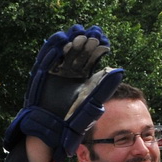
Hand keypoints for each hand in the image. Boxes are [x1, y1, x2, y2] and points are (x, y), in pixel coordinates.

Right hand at [2, 24, 124, 155]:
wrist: (51, 129)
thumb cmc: (73, 119)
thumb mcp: (92, 102)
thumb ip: (105, 87)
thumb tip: (120, 70)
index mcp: (85, 76)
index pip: (93, 56)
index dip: (98, 47)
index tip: (104, 41)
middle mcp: (71, 71)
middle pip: (79, 50)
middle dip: (86, 40)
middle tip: (92, 33)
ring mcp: (56, 70)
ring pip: (64, 50)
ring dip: (70, 40)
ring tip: (78, 32)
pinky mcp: (41, 73)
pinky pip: (46, 57)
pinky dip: (52, 47)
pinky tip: (61, 39)